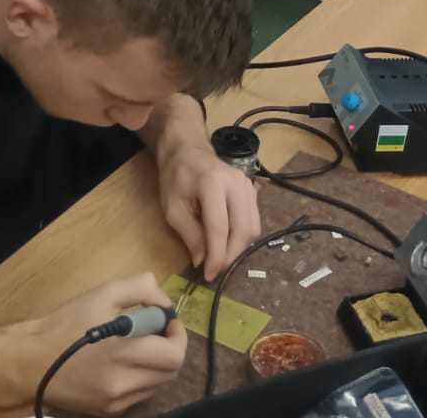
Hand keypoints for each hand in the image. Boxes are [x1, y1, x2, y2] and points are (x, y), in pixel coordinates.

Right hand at [6, 274, 185, 416]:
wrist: (30, 362)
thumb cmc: (66, 325)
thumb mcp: (103, 293)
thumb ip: (141, 289)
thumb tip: (165, 305)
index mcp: (123, 353)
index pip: (174, 355)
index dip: (178, 335)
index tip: (167, 321)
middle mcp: (123, 384)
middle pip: (171, 372)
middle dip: (170, 349)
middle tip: (155, 332)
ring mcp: (116, 403)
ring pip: (157, 385)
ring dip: (157, 365)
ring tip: (137, 348)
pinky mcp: (108, 412)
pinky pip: (139, 396)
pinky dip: (141, 379)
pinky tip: (122, 365)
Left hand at [156, 142, 260, 281]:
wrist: (187, 151)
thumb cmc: (176, 178)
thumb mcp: (173, 208)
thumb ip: (189, 234)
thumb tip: (202, 261)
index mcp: (212, 184)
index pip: (219, 228)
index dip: (216, 256)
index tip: (209, 275)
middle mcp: (236, 183)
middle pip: (242, 229)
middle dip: (231, 255)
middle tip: (216, 270)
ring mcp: (248, 185)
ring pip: (252, 227)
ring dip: (239, 248)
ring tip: (221, 259)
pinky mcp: (252, 190)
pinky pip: (253, 220)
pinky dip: (243, 237)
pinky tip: (228, 243)